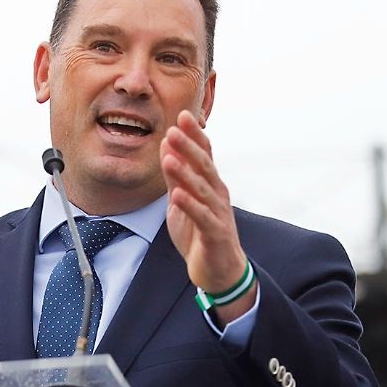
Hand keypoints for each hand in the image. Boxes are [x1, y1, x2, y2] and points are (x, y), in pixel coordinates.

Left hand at [160, 109, 252, 322]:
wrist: (219, 271)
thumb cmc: (200, 234)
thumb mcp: (183, 201)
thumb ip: (175, 176)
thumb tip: (166, 146)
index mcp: (210, 184)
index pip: (204, 153)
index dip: (195, 134)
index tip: (183, 114)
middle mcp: (218, 194)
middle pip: (204, 165)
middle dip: (190, 146)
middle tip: (174, 127)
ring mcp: (218, 213)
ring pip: (202, 188)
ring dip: (185, 172)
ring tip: (170, 157)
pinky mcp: (215, 233)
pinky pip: (202, 216)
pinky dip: (190, 205)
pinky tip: (178, 195)